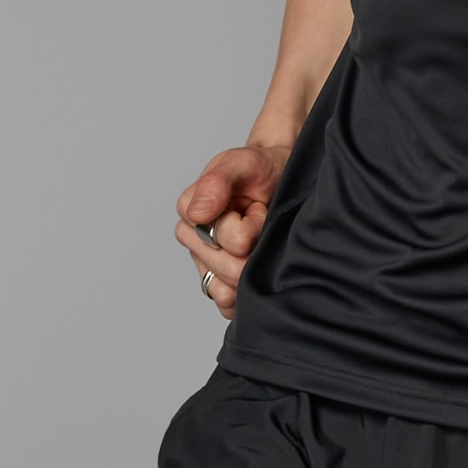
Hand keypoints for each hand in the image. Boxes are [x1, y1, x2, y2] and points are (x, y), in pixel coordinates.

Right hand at [174, 143, 288, 317]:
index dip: (254, 225)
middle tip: (263, 221)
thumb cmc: (258, 168)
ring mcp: (206, 263)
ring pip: (227, 291)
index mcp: (190, 212)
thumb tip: (197, 214)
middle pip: (231, 269)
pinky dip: (245, 295)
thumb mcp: (241, 163)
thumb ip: (217, 183)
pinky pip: (226, 304)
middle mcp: (193, 240)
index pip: (228, 240)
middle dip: (257, 247)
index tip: (257, 206)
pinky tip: (257, 271)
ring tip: (260, 241)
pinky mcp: (219, 282)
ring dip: (253, 271)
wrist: (277, 174)